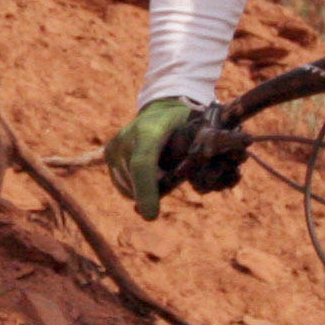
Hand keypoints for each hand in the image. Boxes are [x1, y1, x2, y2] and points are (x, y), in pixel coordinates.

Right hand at [104, 97, 198, 221]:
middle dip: (153, 192)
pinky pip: (123, 186)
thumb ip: (201, 156)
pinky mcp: (109, 154)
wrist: (163, 109)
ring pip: (129, 189)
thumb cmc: (186, 124)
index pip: (142, 165)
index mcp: (150, 130)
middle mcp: (126, 138)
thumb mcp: (198, 133)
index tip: (151, 215)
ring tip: (161, 170)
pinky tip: (147, 175)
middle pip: (136, 183)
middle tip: (171, 176)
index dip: (146, 192)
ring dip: (146, 190)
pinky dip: (136, 188)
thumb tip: (215, 178)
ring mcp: (114, 147)